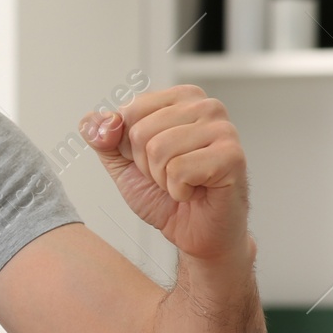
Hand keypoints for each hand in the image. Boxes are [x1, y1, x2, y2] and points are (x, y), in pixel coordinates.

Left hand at [79, 84, 250, 262]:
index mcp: (181, 98)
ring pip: (159, 149)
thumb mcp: (120, 161)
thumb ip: (102, 135)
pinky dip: (178, 190)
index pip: (129, 110)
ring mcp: (223, 129)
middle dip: (145, 164)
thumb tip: (99, 120)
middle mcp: (206, 107)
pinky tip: (195, 191)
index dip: (129, 145)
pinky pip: (179, 170)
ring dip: (162, 178)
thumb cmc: (164, 195)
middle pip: (141, 131)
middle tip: (169, 176)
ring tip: (182, 183)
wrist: (195, 233)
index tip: (152, 160)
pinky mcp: (232, 156)